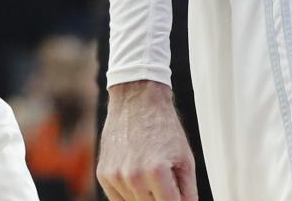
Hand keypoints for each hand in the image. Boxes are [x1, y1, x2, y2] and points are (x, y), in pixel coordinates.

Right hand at [98, 81, 197, 200]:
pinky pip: (117, 199)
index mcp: (156, 171)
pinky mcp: (103, 174)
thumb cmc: (164, 126)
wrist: (137, 100)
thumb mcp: (185, 157)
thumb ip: (188, 190)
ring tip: (152, 174)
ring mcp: (115, 176)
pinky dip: (130, 194)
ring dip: (146, 197)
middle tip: (165, 182)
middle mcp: (133, 176)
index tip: (177, 197)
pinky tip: (138, 177)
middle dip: (162, 199)